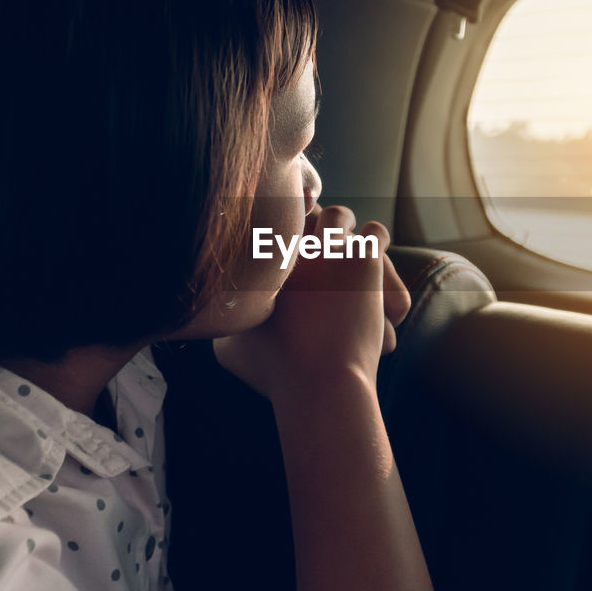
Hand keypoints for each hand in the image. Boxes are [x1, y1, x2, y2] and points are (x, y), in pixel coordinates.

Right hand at [213, 205, 410, 403]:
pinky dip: (374, 244)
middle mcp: (290, 244)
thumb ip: (227, 323)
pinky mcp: (363, 259)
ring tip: (346, 250)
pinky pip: (375, 232)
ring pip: (339, 215)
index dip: (277, 223)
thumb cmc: (277, 372)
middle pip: (300, 207)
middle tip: (318, 240)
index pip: (264, 222)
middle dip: (310, 221)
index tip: (286, 241)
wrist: (321, 383)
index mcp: (256, 264)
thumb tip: (216, 315)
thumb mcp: (230, 348)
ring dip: (343, 230)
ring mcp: (328, 247)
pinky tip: (373, 263)